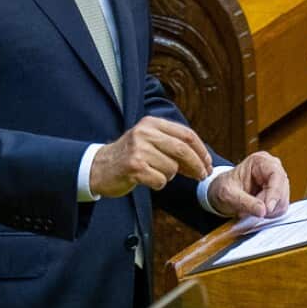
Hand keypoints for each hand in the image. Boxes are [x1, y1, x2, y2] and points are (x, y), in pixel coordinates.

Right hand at [89, 116, 213, 197]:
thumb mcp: (148, 140)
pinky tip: (147, 179)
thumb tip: (203, 160)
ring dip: (169, 176)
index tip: (208, 163)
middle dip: (197, 165)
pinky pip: (160, 181)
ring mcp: (138, 150)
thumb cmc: (129, 156)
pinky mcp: (134, 167)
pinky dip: (158, 184)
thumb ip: (172, 144)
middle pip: (183, 150)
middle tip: (202, 175)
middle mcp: (144, 133)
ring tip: (155, 173)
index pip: (186, 134)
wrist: (98, 167)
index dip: (201, 150)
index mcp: (150, 123)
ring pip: (172, 168)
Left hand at [208, 151, 289, 218]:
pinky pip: (280, 208)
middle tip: (251, 211)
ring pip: (282, 201)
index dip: (275, 193)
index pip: (276, 175)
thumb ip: (245, 202)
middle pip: (282, 190)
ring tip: (249, 210)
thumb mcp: (228, 194)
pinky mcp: (278, 195)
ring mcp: (277, 182)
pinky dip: (268, 214)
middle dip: (268, 204)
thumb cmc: (224, 187)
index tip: (267, 208)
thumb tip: (263, 211)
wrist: (221, 192)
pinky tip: (255, 211)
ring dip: (267, 211)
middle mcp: (273, 169)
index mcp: (260, 160)